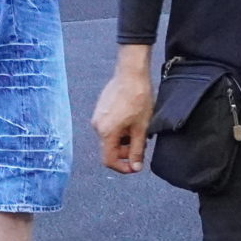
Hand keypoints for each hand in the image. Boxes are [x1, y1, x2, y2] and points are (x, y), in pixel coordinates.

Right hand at [92, 54, 155, 172]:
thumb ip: (137, 150)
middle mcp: (98, 126)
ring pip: (111, 137)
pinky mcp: (101, 108)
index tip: (135, 167)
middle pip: (110, 149)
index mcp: (106, 132)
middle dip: (126, 152)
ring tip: (139, 130)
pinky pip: (109, 126)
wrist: (131, 73)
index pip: (108, 160)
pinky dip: (121, 129)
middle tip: (143, 145)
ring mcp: (98, 116)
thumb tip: (135, 167)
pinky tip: (133, 120)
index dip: (122, 168)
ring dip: (125, 140)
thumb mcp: (141, 128)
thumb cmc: (138, 99)